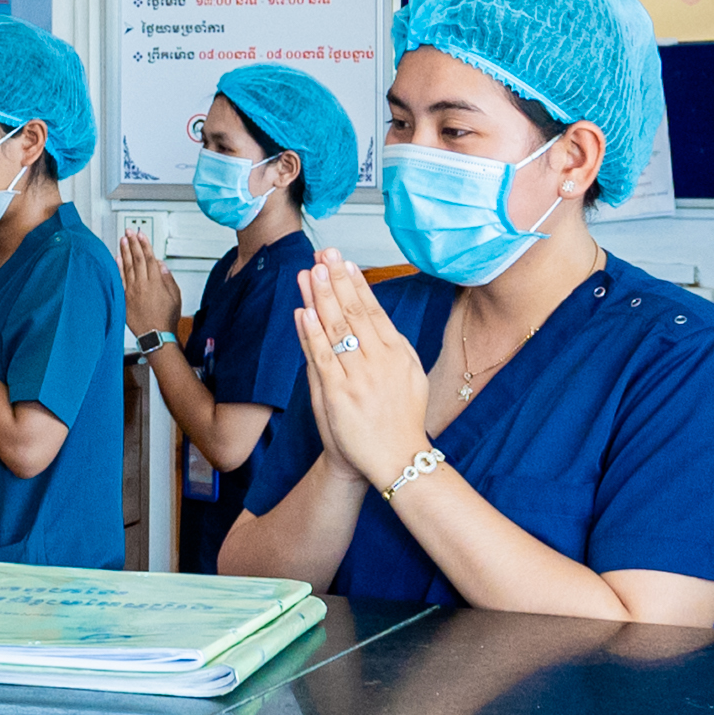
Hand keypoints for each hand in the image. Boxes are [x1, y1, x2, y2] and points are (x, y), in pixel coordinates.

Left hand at [116, 227, 181, 339]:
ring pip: (127, 266)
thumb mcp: (175, 297)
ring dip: (125, 251)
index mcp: (156, 282)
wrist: (155, 335)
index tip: (141, 235)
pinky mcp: (124, 298)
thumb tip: (160, 265)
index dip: (145, 245)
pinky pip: (120, 279)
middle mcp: (142, 284)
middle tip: (129, 231)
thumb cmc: (166, 318)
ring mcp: (132, 291)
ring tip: (122, 240)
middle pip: (137, 259)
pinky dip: (118, 268)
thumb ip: (168, 279)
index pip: (149, 258)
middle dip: (133, 243)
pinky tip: (117, 258)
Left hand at [291, 257, 429, 491]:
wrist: (395, 459)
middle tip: (324, 255)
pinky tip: (304, 313)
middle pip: (354, 313)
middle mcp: (380, 361)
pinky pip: (322, 359)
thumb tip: (375, 315)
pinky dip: (312, 334)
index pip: (373, 310)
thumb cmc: (399, 419)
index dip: (356, 284)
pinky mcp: (339, 395)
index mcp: (398, 354)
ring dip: (321, 298)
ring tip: (311, 272)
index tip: (344, 262)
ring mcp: (359, 378)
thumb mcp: (410, 376)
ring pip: (336, 330)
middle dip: (336, 281)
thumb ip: (391, 346)